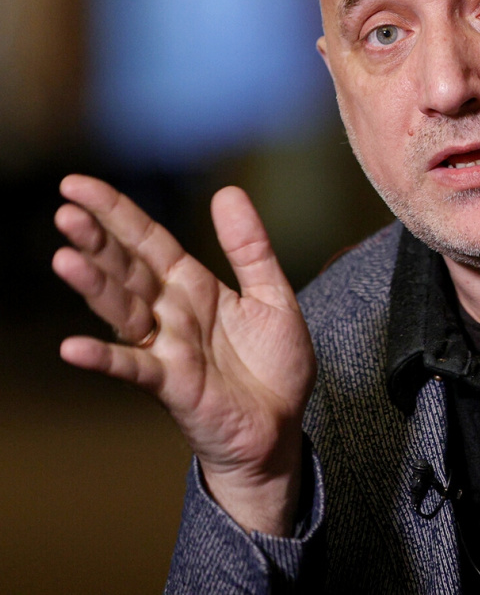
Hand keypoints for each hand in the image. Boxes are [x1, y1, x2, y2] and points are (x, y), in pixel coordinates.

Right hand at [52, 174, 316, 535]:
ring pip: (123, 310)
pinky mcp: (172, 385)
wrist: (282, 428)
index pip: (148, 241)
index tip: (77, 184)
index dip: (116, 212)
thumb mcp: (272, 295)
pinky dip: (104, 358)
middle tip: (65, 211)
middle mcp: (171, 313)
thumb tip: (228, 191)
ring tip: (64, 258)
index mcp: (193, 286)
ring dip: (94, 286)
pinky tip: (72, 347)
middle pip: (127, 269)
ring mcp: (167, 348)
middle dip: (97, 241)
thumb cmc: (273, 366)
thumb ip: (249, 247)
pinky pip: (133, 368)